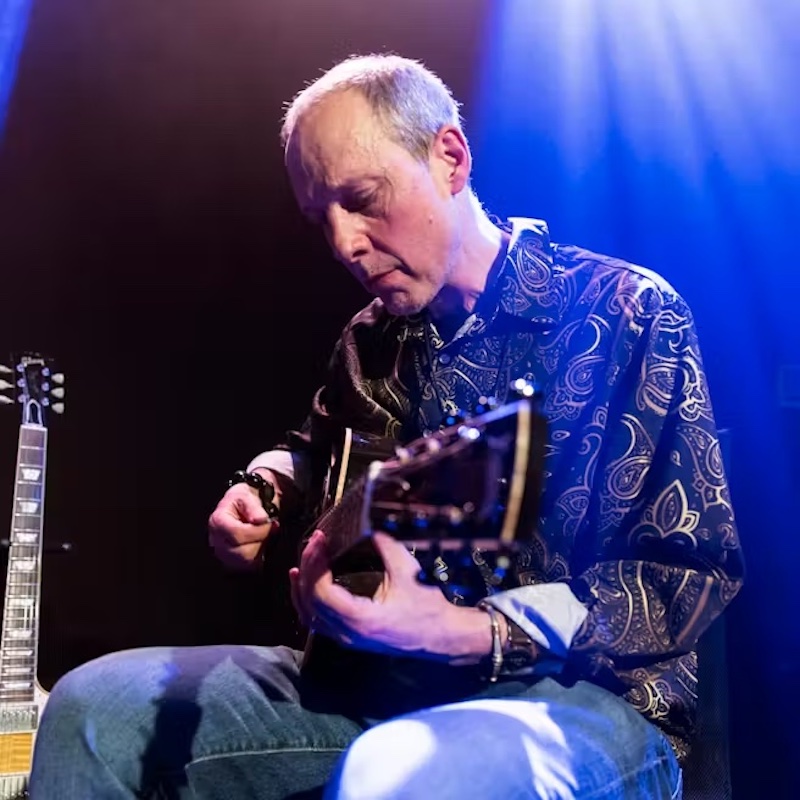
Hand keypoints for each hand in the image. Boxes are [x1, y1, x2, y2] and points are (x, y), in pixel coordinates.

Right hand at [208, 473, 277, 568]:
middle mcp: (216, 541)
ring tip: (266, 535)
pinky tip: (262, 543)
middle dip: (261, 540)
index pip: (238, 534)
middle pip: (242, 552)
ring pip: (246, 562)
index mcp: (218, 522)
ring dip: (261, 549)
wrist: (242, 507)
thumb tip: (260, 519)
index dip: (258, 530)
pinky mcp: (231, 562)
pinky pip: (248, 567)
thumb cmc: (242, 501)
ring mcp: (223, 553)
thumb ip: (253, 507)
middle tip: (270, 529)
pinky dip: (259, 556)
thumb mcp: (246, 495)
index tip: (269, 522)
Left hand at [290, 530, 494, 662]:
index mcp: (360, 619)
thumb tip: (369, 525)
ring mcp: (347, 638)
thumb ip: (386, 546)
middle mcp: (348, 633)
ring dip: (302, 588)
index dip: (315, 563)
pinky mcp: (350, 637)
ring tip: (302, 562)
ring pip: (309, 616)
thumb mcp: (408, 572)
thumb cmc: (428, 609)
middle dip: (309, 568)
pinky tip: (308, 586)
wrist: (442, 637)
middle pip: (311, 602)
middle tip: (315, 543)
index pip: (321, 592)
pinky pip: (318, 622)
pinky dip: (309, 602)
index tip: (320, 541)